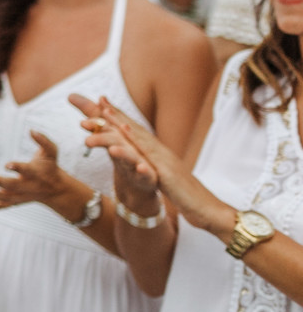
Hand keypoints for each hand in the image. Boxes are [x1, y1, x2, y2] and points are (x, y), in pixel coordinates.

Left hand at [0, 131, 79, 214]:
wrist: (56, 190)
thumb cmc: (50, 167)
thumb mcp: (51, 152)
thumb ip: (43, 141)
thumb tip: (32, 129)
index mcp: (36, 173)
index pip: (26, 171)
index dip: (17, 167)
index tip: (7, 164)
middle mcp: (27, 186)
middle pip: (12, 186)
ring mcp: (21, 196)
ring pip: (4, 197)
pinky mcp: (15, 201)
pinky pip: (0, 206)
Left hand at [74, 92, 230, 234]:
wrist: (212, 212)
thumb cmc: (191, 198)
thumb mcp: (169, 180)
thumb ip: (158, 169)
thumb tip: (147, 164)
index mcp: (162, 156)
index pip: (140, 133)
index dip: (123, 118)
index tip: (105, 104)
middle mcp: (164, 154)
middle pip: (138, 131)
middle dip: (118, 115)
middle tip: (99, 99)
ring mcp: (166, 162)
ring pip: (141, 140)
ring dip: (122, 125)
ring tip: (105, 112)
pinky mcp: (168, 175)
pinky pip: (149, 158)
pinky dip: (137, 144)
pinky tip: (124, 135)